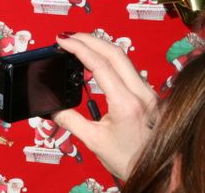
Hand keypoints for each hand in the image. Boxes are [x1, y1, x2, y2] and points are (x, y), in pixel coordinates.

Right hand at [53, 32, 158, 179]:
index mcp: (127, 103)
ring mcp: (149, 93)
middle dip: (88, 39)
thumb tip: (50, 108)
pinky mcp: (149, 96)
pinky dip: (109, 58)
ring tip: (79, 43)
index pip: (99, 64)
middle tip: (67, 36)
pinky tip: (97, 60)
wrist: (160, 174)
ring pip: (124, 58)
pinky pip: (128, 68)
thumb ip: (69, 120)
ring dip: (99, 46)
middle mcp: (142, 94)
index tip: (61, 40)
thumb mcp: (94, 141)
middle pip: (114, 52)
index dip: (78, 48)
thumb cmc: (131, 161)